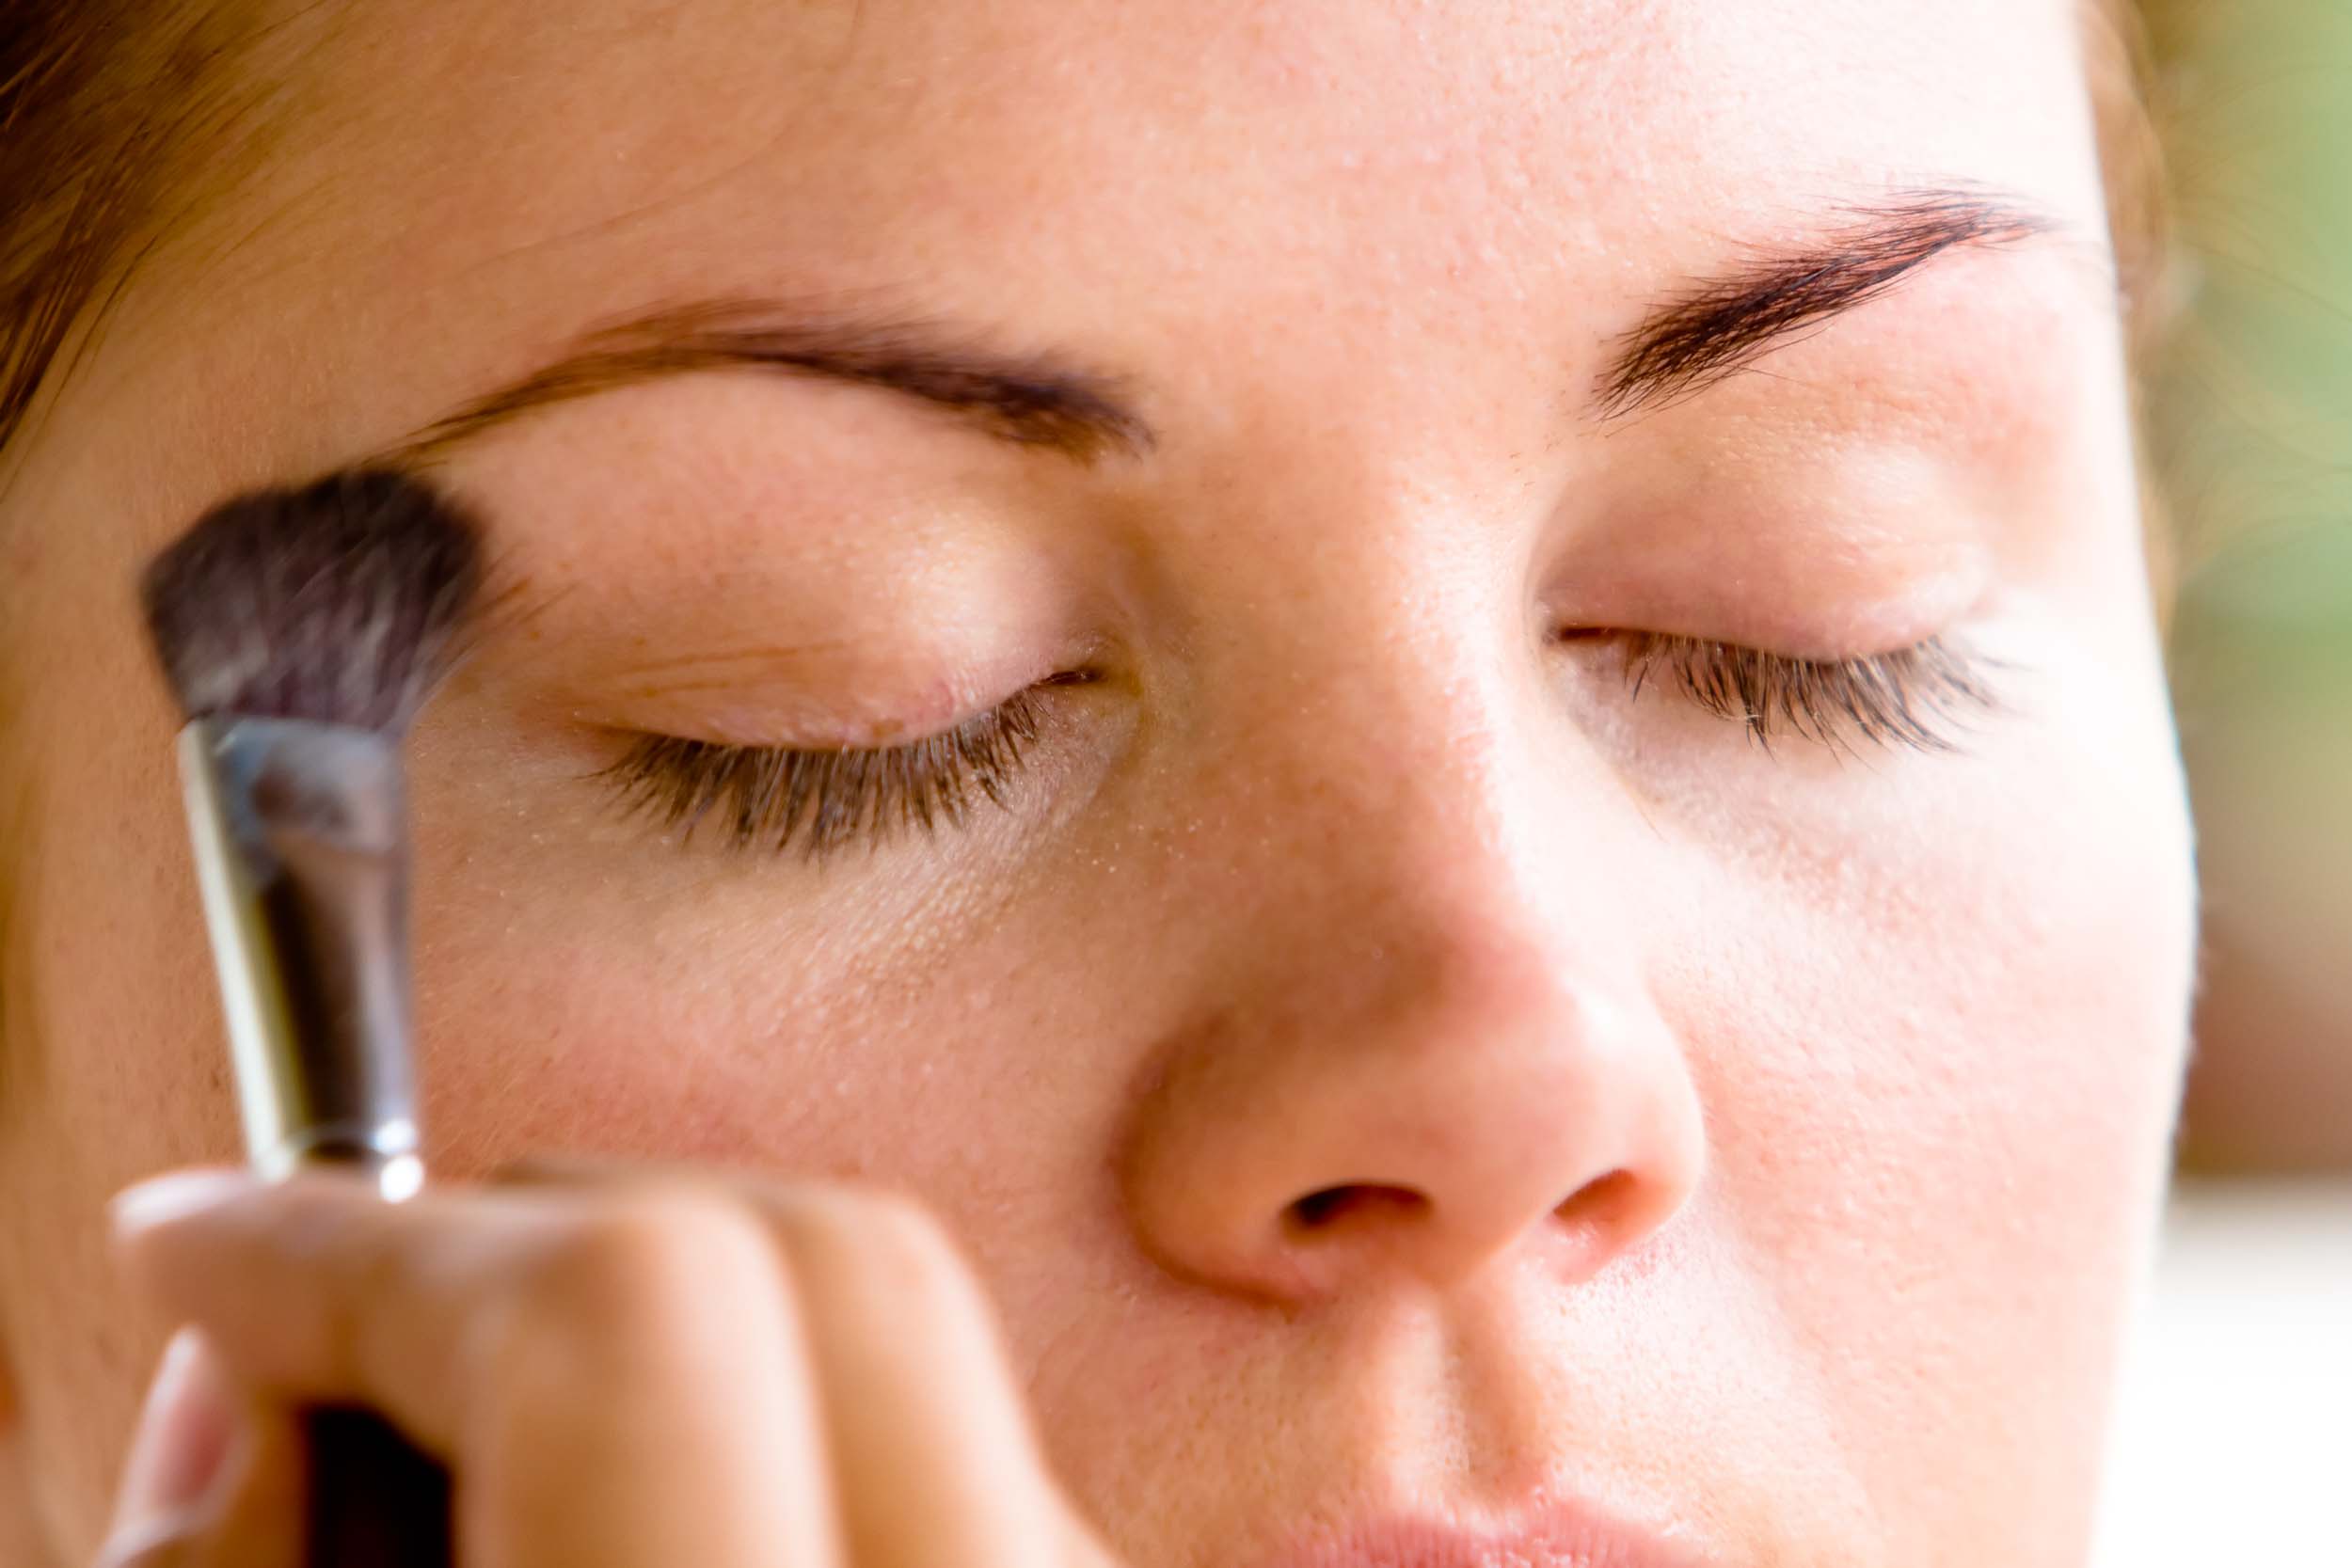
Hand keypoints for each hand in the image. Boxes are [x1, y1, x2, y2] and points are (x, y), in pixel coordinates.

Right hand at [96, 1165, 1120, 1567]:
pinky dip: (783, 1425)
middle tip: (353, 1341)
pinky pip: (960, 1442)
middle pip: (812, 1254)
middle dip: (538, 1236)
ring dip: (662, 1329)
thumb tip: (239, 1377)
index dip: (367, 1249)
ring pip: (897, 1330)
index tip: (208, 1247)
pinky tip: (656, 1530)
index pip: (633, 1319)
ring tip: (491, 1467)